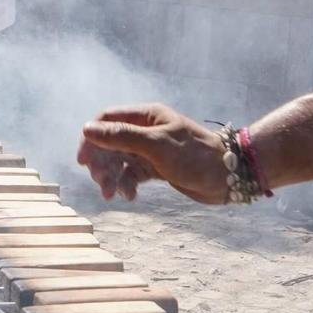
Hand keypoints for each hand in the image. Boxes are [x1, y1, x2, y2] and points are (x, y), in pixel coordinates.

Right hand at [77, 104, 226, 203]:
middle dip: (102, 163)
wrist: (229, 176)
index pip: (107, 120)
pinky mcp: (158, 168)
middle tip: (101, 183)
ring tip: (112, 194)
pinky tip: (130, 196)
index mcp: (146, 117)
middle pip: (110, 143)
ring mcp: (152, 150)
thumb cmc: (195, 155)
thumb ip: (121, 136)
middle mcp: (147, 131)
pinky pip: (133, 174)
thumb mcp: (156, 146)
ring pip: (120, 161)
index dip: (92, 138)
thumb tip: (87, 129)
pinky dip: (127, 184)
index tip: (84, 161)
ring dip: (112, 177)